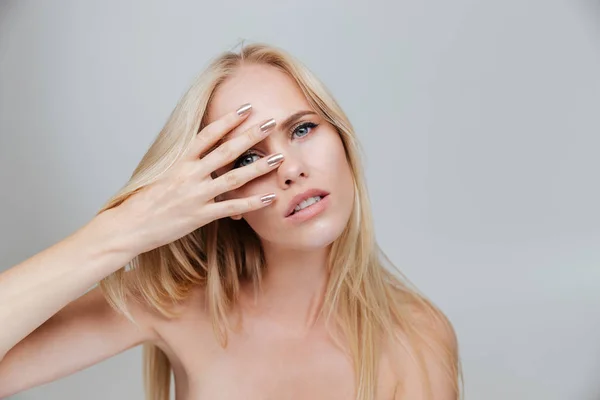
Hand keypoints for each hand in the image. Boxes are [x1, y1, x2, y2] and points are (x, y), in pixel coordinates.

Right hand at [111, 104, 282, 254]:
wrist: (127, 226)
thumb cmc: (143, 202)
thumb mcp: (161, 176)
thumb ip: (183, 165)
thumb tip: (200, 154)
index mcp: (179, 161)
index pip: (207, 134)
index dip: (227, 120)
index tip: (245, 107)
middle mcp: (189, 174)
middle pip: (226, 151)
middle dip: (250, 135)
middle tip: (271, 122)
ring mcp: (196, 195)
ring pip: (233, 177)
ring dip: (258, 167)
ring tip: (278, 157)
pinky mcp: (199, 215)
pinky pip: (231, 207)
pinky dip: (251, 202)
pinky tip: (269, 197)